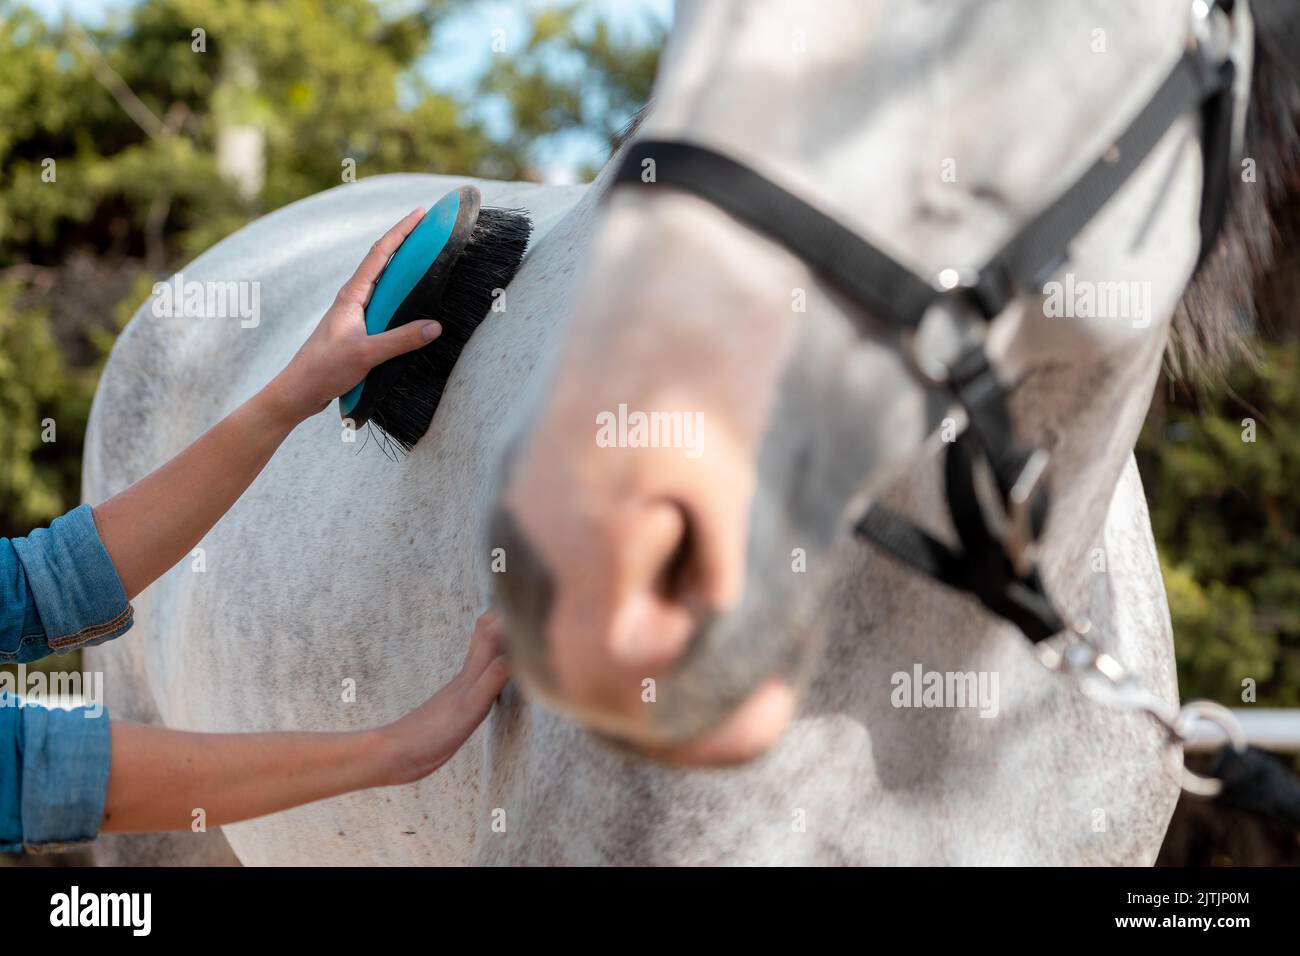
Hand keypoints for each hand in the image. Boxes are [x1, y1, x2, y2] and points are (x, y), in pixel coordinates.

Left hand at [266, 208, 443, 423]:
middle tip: (430, 231)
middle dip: (406, 244)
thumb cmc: (325, 368)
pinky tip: (414, 305)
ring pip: (385, 285)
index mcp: (352, 295)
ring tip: (428, 261)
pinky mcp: (358, 330)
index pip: (380, 254)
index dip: (401, 231)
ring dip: (404, 270)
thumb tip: (435, 326)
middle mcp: (353, 299)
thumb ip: (400, 340)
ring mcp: (355, 314)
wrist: (300, 390)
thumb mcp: (365, 354)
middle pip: (383, 263)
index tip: (420, 214)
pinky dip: (401, 298)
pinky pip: (385, 306)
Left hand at [379, 611, 511, 785]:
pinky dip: (497, 668)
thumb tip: (522, 650)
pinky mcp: (460, 707)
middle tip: (527, 606)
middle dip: (504, 615)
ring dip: (500, 637)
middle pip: (485, 632)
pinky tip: (503, 677)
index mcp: (472, 672)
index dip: (509, 610)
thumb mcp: (471, 705)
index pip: (491, 628)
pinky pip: (484, 678)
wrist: (397, 754)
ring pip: (484, 653)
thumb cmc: (430, 733)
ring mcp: (463, 690)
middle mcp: (468, 675)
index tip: (531, 598)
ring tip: (520, 632)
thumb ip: (495, 675)